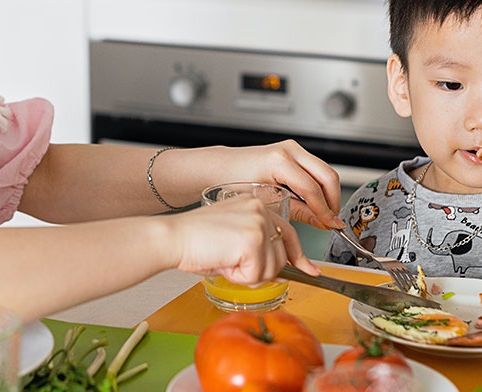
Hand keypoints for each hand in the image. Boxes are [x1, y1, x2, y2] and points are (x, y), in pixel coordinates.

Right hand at [170, 196, 319, 284]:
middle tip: (230, 263)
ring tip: (223, 259)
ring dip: (247, 274)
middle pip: (281, 256)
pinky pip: (257, 274)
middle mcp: (260, 210)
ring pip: (272, 268)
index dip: (298, 257)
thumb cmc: (192, 240)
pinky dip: (239, 277)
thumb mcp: (231, 239)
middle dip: (260, 270)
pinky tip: (222, 262)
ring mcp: (259, 223)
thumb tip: (283, 271)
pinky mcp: (253, 240)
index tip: (310, 270)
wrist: (172, 238)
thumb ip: (258, 248)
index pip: (288, 233)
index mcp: (254, 204)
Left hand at [205, 141, 344, 228]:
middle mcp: (289, 150)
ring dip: (329, 194)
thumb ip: (297, 212)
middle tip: (331, 220)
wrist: (223, 167)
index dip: (325, 209)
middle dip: (333, 201)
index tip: (331, 224)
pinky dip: (320, 187)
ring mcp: (293, 148)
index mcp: (278, 161)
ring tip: (324, 214)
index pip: (312, 188)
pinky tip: (315, 202)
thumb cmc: (236, 182)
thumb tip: (320, 221)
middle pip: (328, 176)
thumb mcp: (266, 203)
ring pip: (325, 172)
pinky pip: (317, 170)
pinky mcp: (294, 152)